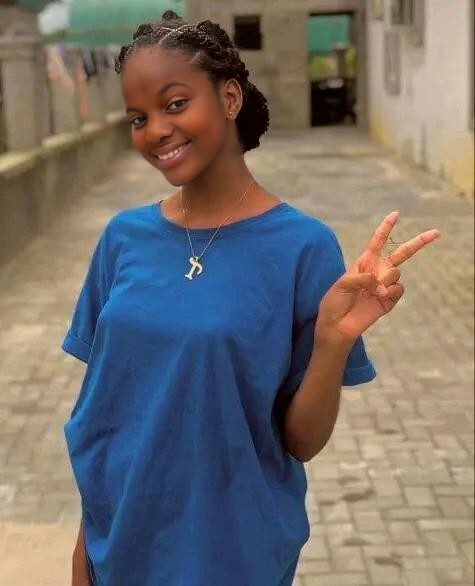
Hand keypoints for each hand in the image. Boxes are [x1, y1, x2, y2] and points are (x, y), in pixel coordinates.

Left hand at [316, 211, 440, 342]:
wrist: (337, 324)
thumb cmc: (335, 301)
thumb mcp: (343, 283)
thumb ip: (363, 278)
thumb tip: (382, 285)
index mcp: (364, 263)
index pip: (378, 242)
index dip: (386, 227)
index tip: (396, 214)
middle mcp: (378, 271)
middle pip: (402, 253)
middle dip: (418, 242)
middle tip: (436, 232)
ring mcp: (385, 285)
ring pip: (396, 273)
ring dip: (385, 280)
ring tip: (372, 291)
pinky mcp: (389, 300)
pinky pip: (398, 289)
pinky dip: (389, 292)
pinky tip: (378, 298)